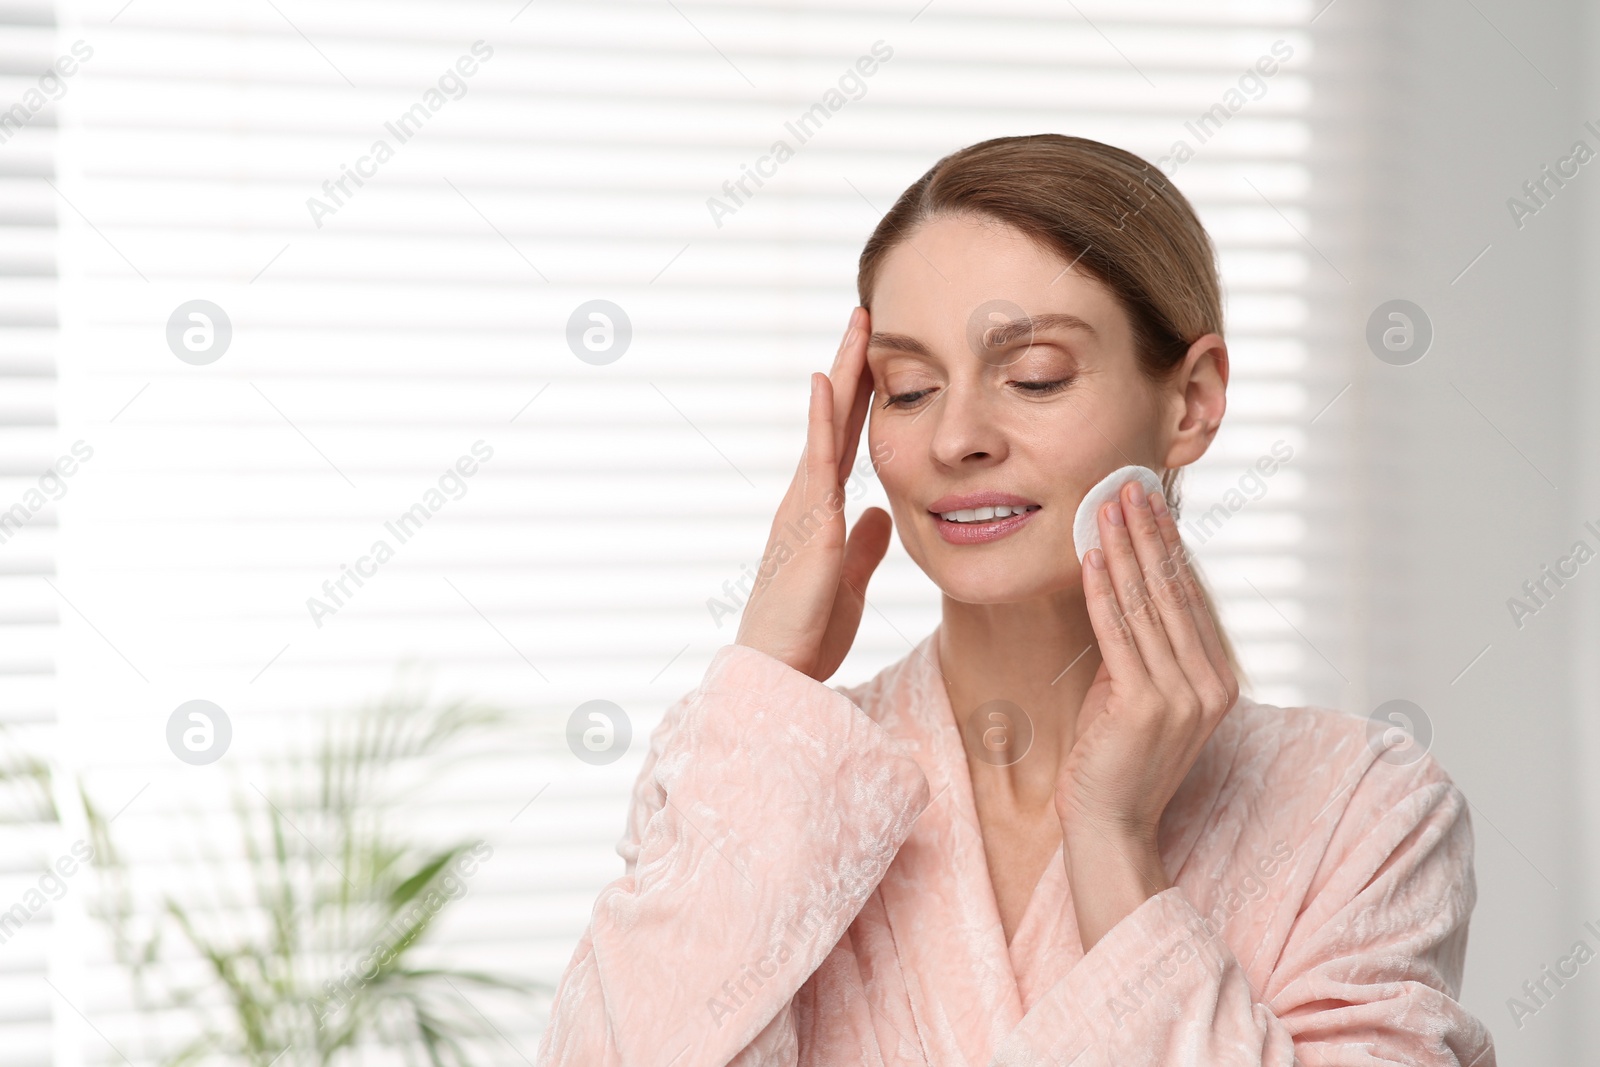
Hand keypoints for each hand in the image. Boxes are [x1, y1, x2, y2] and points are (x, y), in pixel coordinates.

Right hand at [734, 307, 892, 680]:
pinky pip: (815, 460)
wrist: (779, 671)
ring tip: (857, 325)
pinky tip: (825, 381)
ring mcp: (802, 505)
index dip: (859, 396)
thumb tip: (880, 513)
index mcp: (818, 510)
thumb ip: (864, 546)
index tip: (877, 354)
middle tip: (867, 314)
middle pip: (832, 418)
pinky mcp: (806, 522)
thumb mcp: (848, 581)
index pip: (842, 439)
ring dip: (841, 373)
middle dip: (851, 366)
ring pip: (824, 425)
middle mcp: (806, 497)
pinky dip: (819, 418)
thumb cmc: (806, 633)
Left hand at [1054, 477, 1240, 947]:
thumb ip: (1143, 650)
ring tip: (1108, 502)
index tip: (1150, 501)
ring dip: (1125, 547)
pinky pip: (1119, 633)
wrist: (1109, 828)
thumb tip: (1126, 591)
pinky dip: (1104, 589)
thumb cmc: (1115, 762)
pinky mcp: (1145, 706)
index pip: (1190, 596)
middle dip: (1150, 532)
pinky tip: (1092, 554)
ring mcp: (1182, 696)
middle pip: (1174, 591)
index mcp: (1218, 679)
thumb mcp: (1138, 695)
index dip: (1169, 545)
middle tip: (1131, 482)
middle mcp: (1210, 684)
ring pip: (1147, 604)